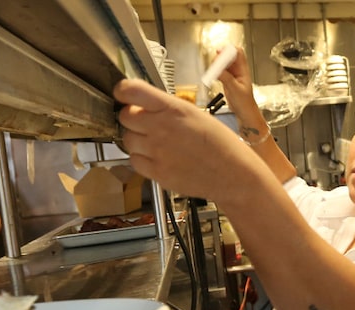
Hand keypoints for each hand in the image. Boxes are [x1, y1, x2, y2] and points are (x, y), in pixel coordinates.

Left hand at [114, 79, 265, 204]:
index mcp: (172, 109)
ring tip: (154, 142)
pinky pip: (134, 161)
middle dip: (131, 118)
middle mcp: (160, 128)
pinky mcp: (156, 172)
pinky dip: (140, 159)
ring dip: (136, 139)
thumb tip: (145, 107)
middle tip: (144, 122)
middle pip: (125, 117)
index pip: (132, 91)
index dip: (123, 91)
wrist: (232, 174)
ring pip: (127, 140)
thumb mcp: (195, 114)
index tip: (123, 94)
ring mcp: (156, 152)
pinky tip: (156, 157)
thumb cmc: (220, 143)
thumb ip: (167, 109)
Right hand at [216, 48, 261, 124]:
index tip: (220, 53)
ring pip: (223, 64)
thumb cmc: (245, 103)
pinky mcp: (227, 81)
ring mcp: (232, 76)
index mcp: (243, 70)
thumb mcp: (235, 89)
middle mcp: (238, 71)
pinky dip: (216, 72)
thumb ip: (226, 78)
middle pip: (229, 57)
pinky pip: (220, 72)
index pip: (238, 53)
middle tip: (214, 63)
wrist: (245, 113)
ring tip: (212, 70)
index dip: (229, 50)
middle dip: (221, 57)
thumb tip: (217, 69)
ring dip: (217, 65)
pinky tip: (213, 76)